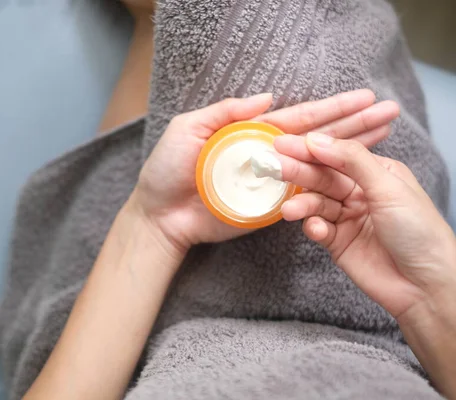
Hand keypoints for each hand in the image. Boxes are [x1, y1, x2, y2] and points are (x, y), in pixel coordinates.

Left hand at [134, 89, 400, 251]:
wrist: (160, 215)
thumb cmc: (167, 170)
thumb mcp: (188, 130)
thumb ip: (225, 112)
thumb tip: (267, 97)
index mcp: (251, 133)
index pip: (300, 117)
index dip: (332, 108)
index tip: (364, 98)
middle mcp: (268, 155)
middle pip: (319, 138)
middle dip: (354, 124)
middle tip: (388, 112)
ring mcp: (272, 183)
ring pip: (320, 165)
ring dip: (353, 152)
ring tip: (384, 138)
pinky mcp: (269, 209)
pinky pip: (304, 197)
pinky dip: (331, 187)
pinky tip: (358, 177)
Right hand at [274, 132, 455, 319]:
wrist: (425, 285)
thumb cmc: (419, 231)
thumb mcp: (388, 186)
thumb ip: (351, 160)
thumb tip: (317, 139)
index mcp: (376, 172)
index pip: (335, 155)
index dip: (309, 149)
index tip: (282, 144)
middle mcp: (359, 192)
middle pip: (321, 177)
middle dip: (297, 172)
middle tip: (273, 167)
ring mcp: (347, 217)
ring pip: (315, 203)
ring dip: (302, 204)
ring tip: (290, 210)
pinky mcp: (337, 242)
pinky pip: (316, 228)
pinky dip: (313, 227)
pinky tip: (316, 229)